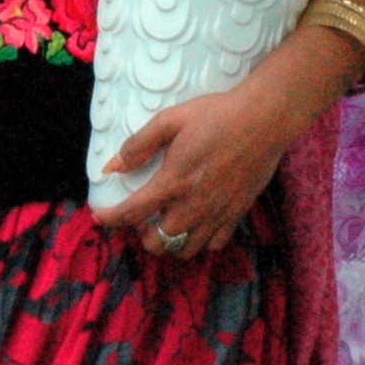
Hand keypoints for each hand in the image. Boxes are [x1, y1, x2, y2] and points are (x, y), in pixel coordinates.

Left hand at [94, 83, 301, 258]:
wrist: (264, 120)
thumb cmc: (216, 115)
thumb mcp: (169, 120)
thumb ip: (138, 145)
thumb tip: (112, 166)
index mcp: (172, 182)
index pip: (132, 212)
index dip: (111, 218)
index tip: (99, 217)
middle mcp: (193, 205)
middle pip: (158, 241)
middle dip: (142, 234)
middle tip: (142, 218)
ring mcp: (217, 213)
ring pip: (186, 249)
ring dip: (170, 243)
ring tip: (166, 224)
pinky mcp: (237, 213)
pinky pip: (215, 243)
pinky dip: (200, 241)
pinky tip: (196, 225)